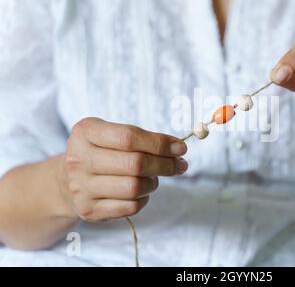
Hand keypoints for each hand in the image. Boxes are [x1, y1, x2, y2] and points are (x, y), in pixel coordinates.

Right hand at [58, 117, 187, 221]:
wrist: (66, 181)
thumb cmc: (101, 152)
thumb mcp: (112, 134)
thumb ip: (143, 138)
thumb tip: (177, 148)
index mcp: (85, 132)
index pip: (129, 137)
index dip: (159, 143)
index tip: (181, 147)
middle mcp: (78, 159)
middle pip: (135, 163)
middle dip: (165, 164)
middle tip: (180, 165)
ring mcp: (81, 187)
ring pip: (134, 187)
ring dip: (153, 183)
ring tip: (153, 178)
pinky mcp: (88, 210)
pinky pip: (130, 206)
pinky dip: (144, 199)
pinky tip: (141, 192)